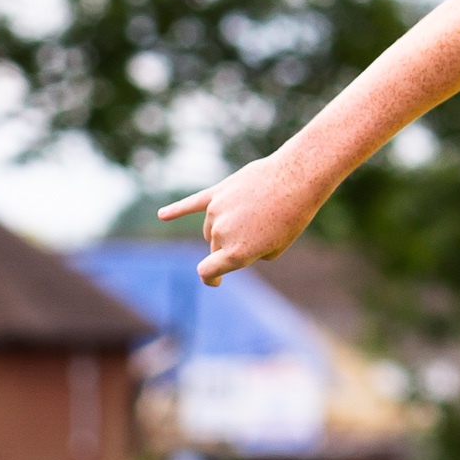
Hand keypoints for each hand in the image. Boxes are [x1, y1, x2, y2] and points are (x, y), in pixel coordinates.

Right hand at [157, 150, 323, 285]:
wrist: (296, 178)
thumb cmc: (292, 215)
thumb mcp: (277, 246)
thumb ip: (250, 252)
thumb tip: (232, 243)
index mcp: (237, 253)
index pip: (208, 272)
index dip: (212, 278)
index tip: (217, 280)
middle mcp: (221, 234)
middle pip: (214, 247)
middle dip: (231, 245)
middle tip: (259, 232)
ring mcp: (216, 212)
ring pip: (211, 227)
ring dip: (225, 227)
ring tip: (254, 214)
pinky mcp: (217, 193)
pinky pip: (191, 204)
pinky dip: (176, 211)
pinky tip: (162, 216)